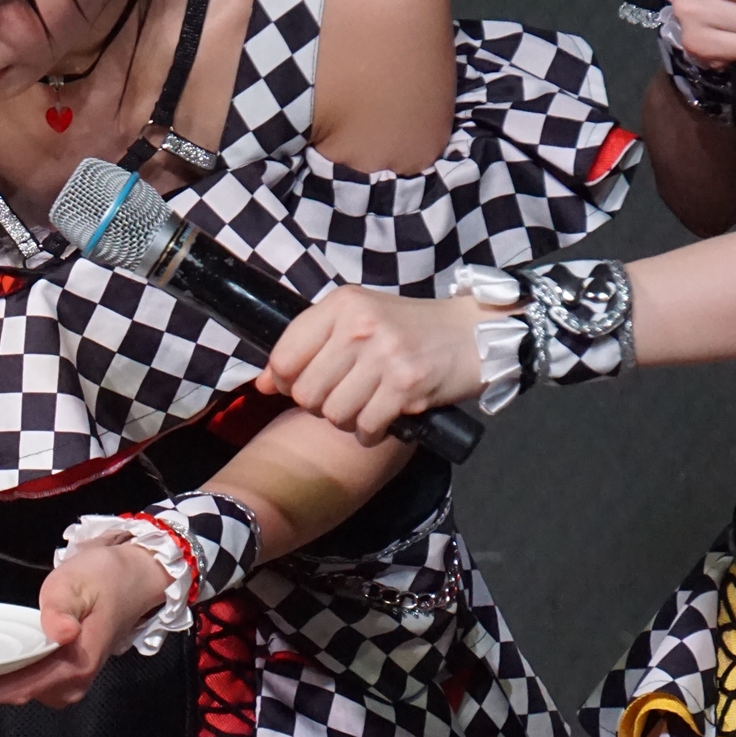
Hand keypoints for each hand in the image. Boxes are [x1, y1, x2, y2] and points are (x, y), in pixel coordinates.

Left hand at [0, 541, 165, 709]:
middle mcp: (70, 685)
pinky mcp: (64, 677)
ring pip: (17, 691)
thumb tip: (60, 633)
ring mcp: (68, 684)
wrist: (136, 580)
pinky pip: (25, 683)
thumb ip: (61, 607)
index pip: (17, 687)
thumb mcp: (77, 581)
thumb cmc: (103, 578)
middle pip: (12, 694)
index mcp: (73, 665)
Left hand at [259, 288, 485, 441]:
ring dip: (348, 419)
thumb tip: (262, 384)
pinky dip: (371, 431)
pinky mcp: (406, 385)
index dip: (281, 381)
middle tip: (343, 395)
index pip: (284, 355)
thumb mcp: (358, 319)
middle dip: (319, 404)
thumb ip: (310, 344)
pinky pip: (366, 426)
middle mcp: (359, 326)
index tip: (294, 386)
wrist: (473, 333)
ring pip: (334, 414)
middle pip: (306, 391)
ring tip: (367, 404)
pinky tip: (384, 417)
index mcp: (342, 304)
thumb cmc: (409, 329)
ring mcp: (384, 355)